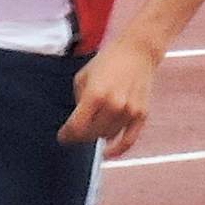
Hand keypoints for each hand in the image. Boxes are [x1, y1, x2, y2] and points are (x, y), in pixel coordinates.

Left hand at [59, 40, 158, 158]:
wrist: (137, 51)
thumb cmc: (107, 62)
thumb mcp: (83, 77)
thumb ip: (79, 102)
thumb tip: (78, 122)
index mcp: (95, 95)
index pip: (76, 126)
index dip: (66, 135)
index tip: (62, 138)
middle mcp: (113, 105)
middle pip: (91, 134)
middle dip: (79, 135)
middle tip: (75, 134)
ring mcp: (129, 111)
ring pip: (107, 136)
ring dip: (97, 135)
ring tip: (92, 127)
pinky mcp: (142, 114)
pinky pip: (129, 139)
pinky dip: (118, 149)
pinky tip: (108, 152)